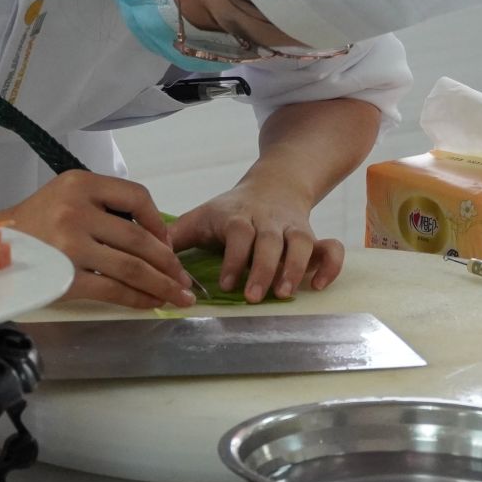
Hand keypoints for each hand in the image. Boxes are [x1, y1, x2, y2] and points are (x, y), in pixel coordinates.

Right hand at [2, 171, 195, 309]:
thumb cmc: (34, 225)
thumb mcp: (65, 196)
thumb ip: (104, 207)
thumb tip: (155, 238)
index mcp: (81, 184)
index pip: (136, 196)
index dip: (159, 222)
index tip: (169, 243)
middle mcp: (77, 211)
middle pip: (139, 238)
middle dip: (168, 262)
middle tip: (184, 278)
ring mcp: (70, 245)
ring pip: (131, 267)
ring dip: (162, 284)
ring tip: (179, 295)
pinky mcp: (64, 276)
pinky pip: (112, 289)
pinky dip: (138, 299)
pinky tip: (151, 304)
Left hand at [168, 184, 344, 302]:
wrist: (275, 183)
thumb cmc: (231, 210)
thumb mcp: (202, 216)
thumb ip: (176, 235)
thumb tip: (150, 254)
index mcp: (238, 216)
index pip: (238, 233)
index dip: (233, 258)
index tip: (225, 284)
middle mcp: (268, 220)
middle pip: (270, 239)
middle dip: (262, 268)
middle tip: (253, 297)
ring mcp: (293, 228)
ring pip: (301, 242)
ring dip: (295, 268)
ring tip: (284, 294)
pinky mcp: (313, 236)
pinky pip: (330, 247)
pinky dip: (330, 265)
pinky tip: (318, 285)